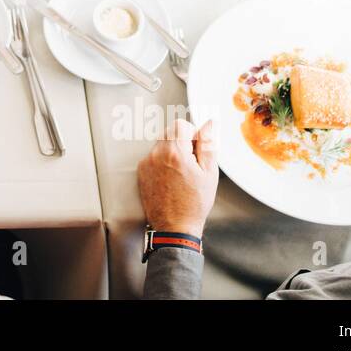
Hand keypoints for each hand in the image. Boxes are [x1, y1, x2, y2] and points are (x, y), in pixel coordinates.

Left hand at [137, 118, 218, 236]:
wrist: (175, 227)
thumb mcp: (209, 173)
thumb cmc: (194, 204)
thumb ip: (208, 144)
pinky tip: (171, 179)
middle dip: (182, 142)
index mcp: (174, 152)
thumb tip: (210, 124)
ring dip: (172, 152)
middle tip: (192, 162)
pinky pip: (153, 157)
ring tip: (182, 173)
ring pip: (161, 144)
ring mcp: (146, 163)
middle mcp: (156, 154)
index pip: (180, 124)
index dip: (192, 133)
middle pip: (169, 132)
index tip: (196, 148)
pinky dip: (163, 162)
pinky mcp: (141, 172)